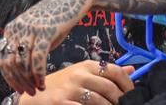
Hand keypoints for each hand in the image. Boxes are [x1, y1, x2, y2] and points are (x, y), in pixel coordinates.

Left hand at [0, 0, 94, 93]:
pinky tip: (43, 82)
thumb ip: (29, 48)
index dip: (9, 78)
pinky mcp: (44, 31)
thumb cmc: (59, 16)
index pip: (3, 59)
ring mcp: (30, 30)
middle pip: (10, 63)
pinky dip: (38, 74)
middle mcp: (17, 29)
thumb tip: (25, 72)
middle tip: (29, 92)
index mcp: (12, 29)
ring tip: (38, 89)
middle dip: (18, 82)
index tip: (19, 88)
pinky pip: (37, 59)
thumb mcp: (39, 32)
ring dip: (29, 81)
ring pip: (22, 63)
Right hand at [18, 60, 134, 104]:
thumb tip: (132, 70)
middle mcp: (80, 75)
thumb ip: (106, 72)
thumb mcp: (82, 73)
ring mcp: (70, 90)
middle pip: (110, 88)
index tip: (132, 94)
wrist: (33, 97)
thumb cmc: (60, 86)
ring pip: (100, 102)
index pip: (116, 71)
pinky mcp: (62, 103)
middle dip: (120, 100)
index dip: (128, 84)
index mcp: (88, 65)